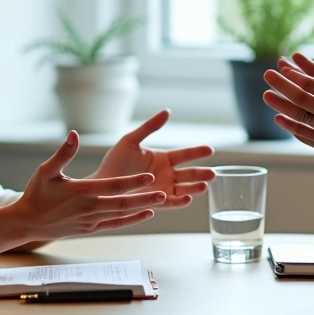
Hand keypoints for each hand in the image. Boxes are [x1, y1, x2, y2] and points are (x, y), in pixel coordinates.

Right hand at [10, 131, 167, 240]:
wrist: (27, 223)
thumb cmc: (36, 193)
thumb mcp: (46, 170)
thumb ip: (63, 153)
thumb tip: (74, 134)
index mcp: (81, 192)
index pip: (112, 186)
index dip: (132, 181)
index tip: (149, 176)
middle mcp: (89, 208)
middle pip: (122, 203)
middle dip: (144, 197)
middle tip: (163, 192)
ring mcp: (91, 221)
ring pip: (121, 215)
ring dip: (142, 208)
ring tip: (161, 200)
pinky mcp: (90, 229)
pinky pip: (115, 225)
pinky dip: (131, 220)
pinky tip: (146, 213)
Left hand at [94, 110, 215, 208]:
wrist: (101, 184)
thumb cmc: (114, 162)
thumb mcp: (130, 141)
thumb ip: (149, 127)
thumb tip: (167, 111)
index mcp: (162, 159)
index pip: (184, 155)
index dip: (197, 152)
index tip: (210, 150)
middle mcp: (166, 174)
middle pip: (189, 174)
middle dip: (201, 174)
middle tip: (213, 174)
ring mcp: (162, 189)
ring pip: (184, 189)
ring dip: (194, 188)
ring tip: (204, 186)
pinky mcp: (155, 202)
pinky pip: (171, 203)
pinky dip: (180, 202)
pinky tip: (187, 199)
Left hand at [263, 38, 313, 172]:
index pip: (312, 85)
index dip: (295, 75)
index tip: (282, 66)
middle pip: (300, 99)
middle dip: (281, 85)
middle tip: (267, 74)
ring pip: (297, 118)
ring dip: (280, 105)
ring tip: (266, 95)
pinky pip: (303, 136)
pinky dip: (290, 126)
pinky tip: (280, 118)